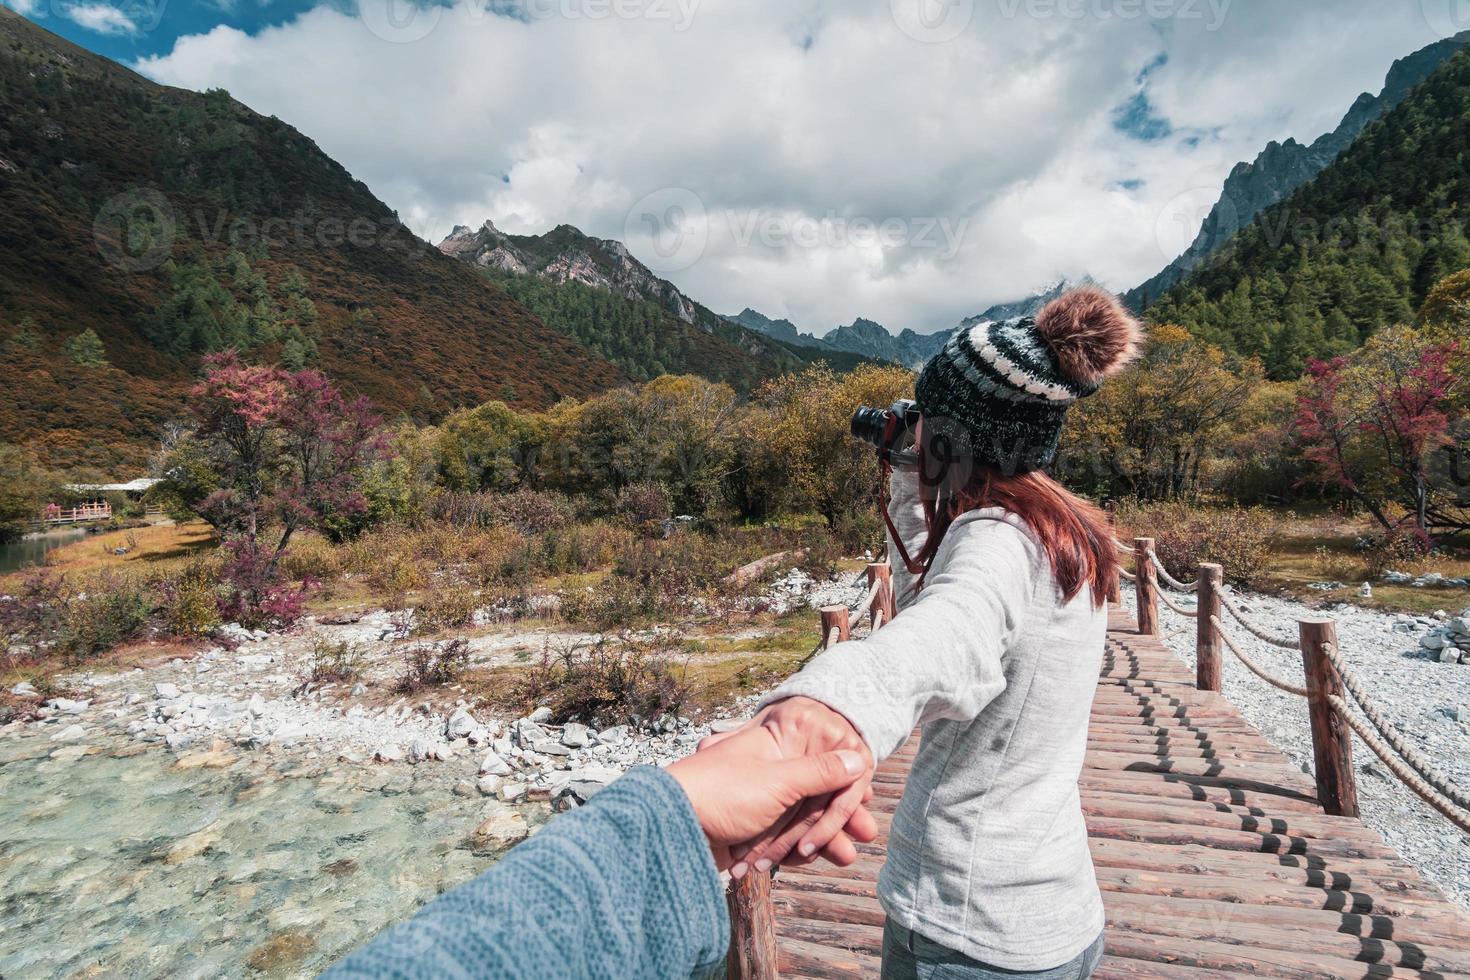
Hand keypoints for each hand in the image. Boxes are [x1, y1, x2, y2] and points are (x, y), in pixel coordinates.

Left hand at [699, 697, 874, 876]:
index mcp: (773, 747)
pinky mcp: (743, 828)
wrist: (668, 827)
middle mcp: (766, 771)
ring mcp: (753, 801)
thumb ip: (819, 772)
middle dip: (837, 818)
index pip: (819, 761)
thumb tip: (856, 758)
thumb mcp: (779, 781)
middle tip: (866, 836)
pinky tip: (805, 859)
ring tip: (846, 857)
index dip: (844, 784)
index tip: (866, 801)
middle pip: (811, 794)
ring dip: (820, 838)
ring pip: (796, 820)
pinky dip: (791, 850)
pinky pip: (776, 838)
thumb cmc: (721, 794)